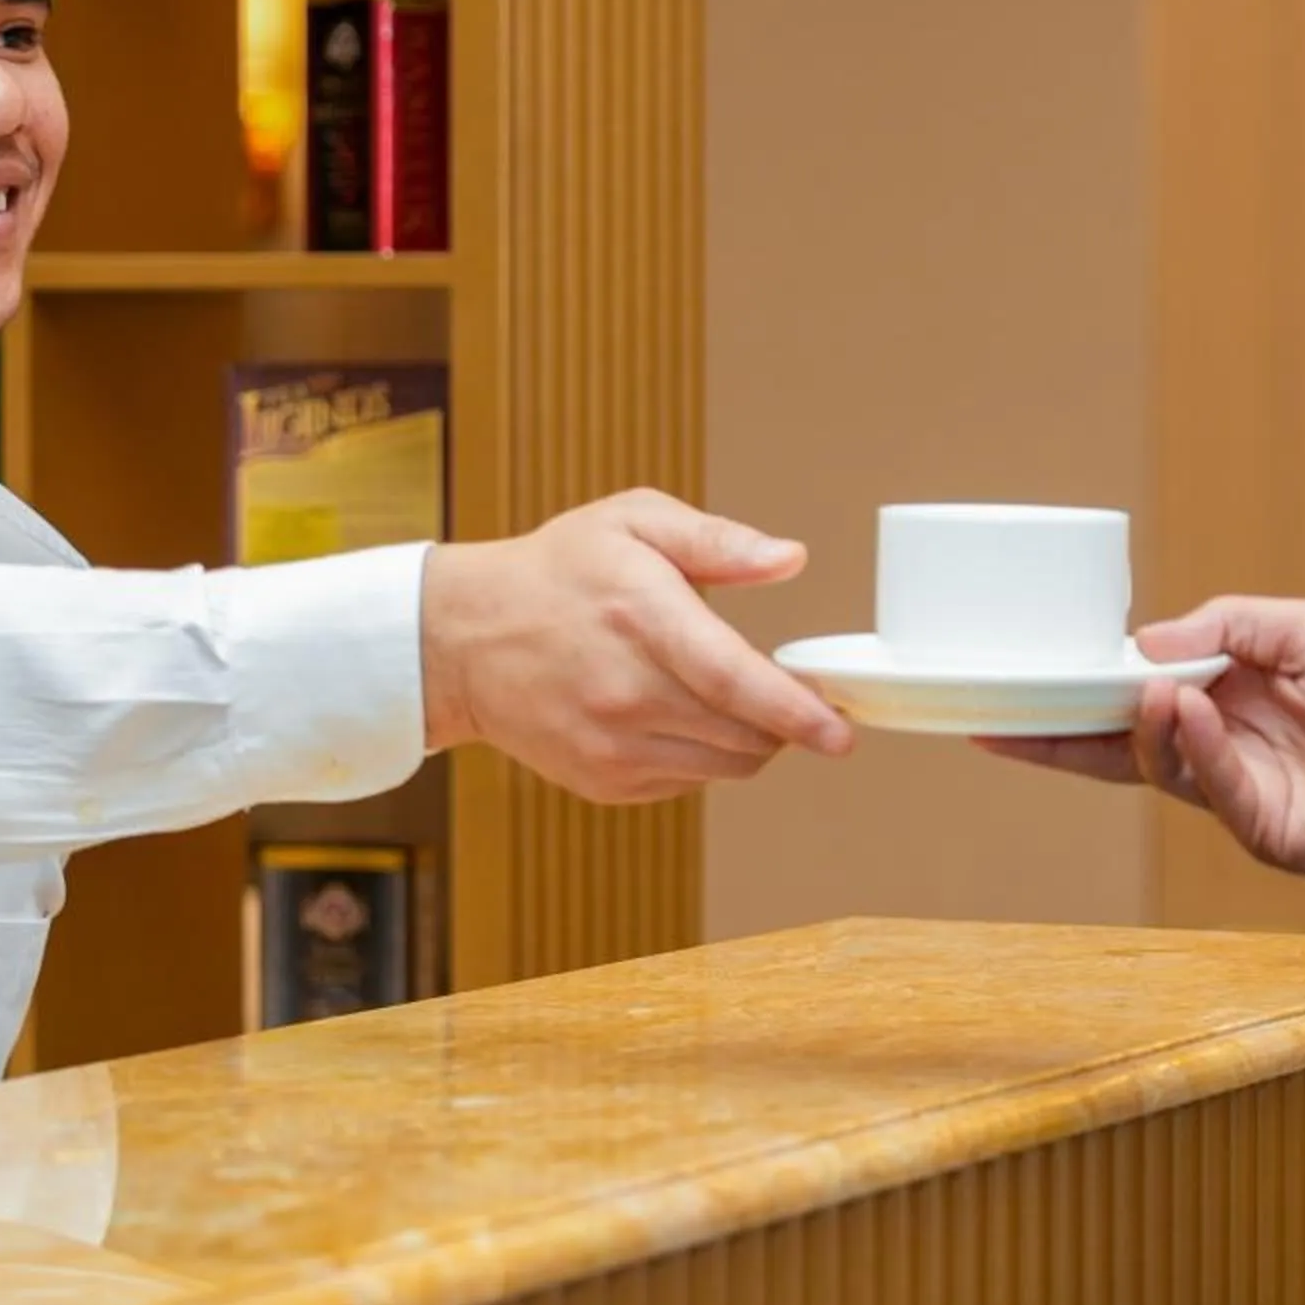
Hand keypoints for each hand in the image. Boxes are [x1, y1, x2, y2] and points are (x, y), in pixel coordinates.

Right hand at [419, 488, 854, 803]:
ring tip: (725, 697)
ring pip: (724, 765)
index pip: (735, 681)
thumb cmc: (556, 572)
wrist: (464, 640)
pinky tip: (674, 714)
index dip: (797, 711)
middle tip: (783, 690)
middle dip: (783, 720)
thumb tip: (787, 558)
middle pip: (744, 734)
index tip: (839, 730)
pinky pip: (688, 781)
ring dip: (748, 740)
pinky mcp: (603, 780)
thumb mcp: (632, 523)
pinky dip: (703, 756)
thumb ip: (716, 540)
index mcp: (641, 618)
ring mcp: (612, 745)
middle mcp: (626, 692)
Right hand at [979, 596, 1304, 883]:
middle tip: (999, 716)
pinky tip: (1190, 712)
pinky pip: (1207, 787)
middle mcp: (1217, 744)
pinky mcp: (1258, 830)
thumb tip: (1140, 644)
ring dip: (1143, 724)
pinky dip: (1193, 748)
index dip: (1074, 687)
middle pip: (1114, 739)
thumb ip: (1223, 624)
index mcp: (1224, 693)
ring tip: (1151, 690)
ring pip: (1153, 763)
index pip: (1129, 690)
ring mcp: (1234, 791)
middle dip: (1052, 731)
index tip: (1017, 677)